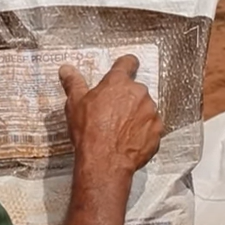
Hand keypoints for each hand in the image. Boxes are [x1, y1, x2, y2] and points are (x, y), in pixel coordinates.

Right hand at [59, 55, 161, 181]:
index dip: (126, 64)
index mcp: (118, 82)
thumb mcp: (75, 104)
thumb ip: (73, 83)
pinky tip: (129, 139)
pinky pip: (151, 126)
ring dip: (136, 114)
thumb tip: (66, 69)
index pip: (128, 63)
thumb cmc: (90, 132)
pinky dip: (143, 130)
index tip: (125, 67)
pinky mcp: (157, 129)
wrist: (105, 161)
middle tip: (112, 111)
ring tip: (119, 129)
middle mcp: (138, 93)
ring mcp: (150, 111)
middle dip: (126, 97)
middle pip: (135, 89)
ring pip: (145, 107)